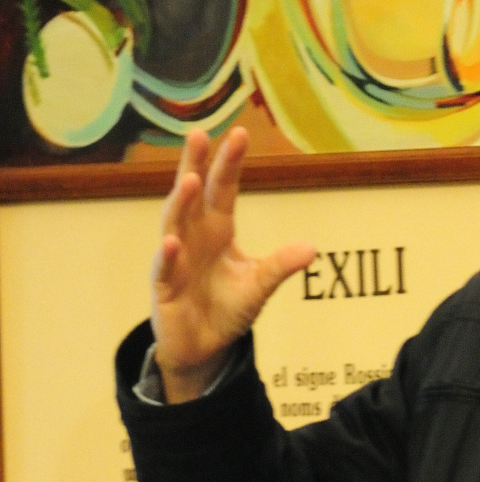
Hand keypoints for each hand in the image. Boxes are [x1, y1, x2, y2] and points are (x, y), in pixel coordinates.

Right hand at [150, 128, 315, 401]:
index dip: (229, 163)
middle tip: (199, 134)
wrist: (203, 347)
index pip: (222, 188)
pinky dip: (168, 255)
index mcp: (217, 228)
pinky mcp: (164, 287)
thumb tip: (312, 247)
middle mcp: (193, 236)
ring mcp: (176, 258)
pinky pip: (165, 268)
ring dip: (180, 202)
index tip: (240, 133)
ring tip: (189, 180)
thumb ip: (280, 265)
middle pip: (193, 194)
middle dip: (195, 164)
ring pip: (174, 223)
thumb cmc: (227, 309)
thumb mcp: (259, 285)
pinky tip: (172, 242)